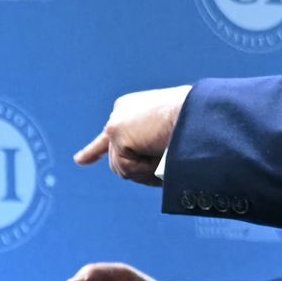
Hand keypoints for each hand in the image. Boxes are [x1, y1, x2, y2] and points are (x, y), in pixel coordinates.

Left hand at [74, 85, 191, 186]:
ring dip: (145, 171)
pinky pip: (125, 167)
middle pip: (118, 158)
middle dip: (135, 170)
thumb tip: (131, 171)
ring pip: (121, 167)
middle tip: (164, 160)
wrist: (200, 113)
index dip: (95, 150)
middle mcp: (121, 111)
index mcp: (134, 109)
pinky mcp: (116, 130)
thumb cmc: (195, 127)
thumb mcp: (170, 139)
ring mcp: (116, 120)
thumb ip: (149, 151)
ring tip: (168, 153)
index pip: (111, 136)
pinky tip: (159, 153)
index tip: (80, 161)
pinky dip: (143, 169)